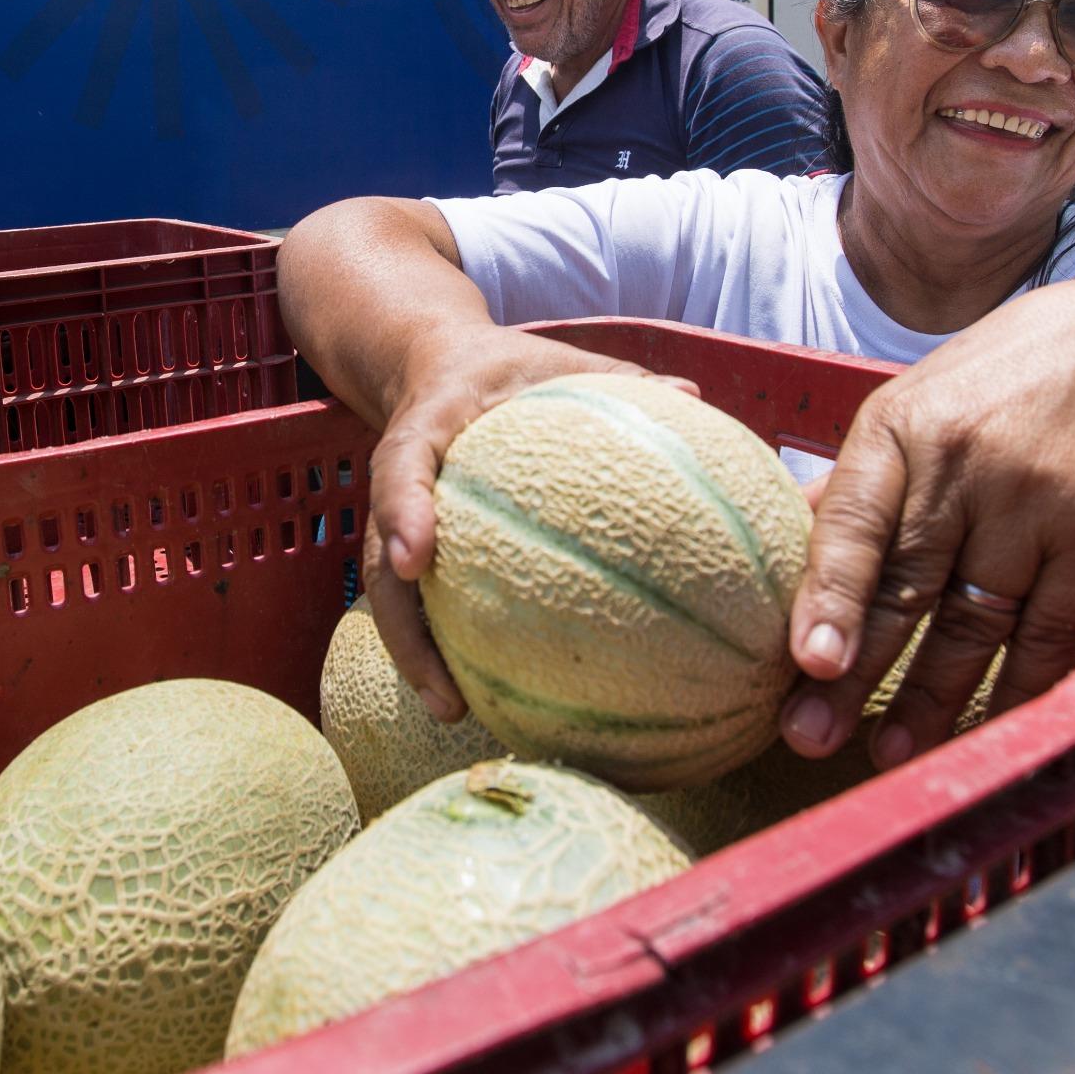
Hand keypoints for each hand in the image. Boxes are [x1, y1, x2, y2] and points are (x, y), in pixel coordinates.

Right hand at [365, 325, 699, 720]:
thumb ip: (616, 378)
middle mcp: (402, 484)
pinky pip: (420, 602)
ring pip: (392, 597)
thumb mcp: (555, 361)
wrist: (438, 369)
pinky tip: (486, 692)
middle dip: (406, 630)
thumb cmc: (509, 370)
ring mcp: (399, 523)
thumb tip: (692, 396)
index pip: (401, 466)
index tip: (416, 558)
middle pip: (382, 563)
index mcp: (424, 428)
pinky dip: (442, 646)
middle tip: (444, 689)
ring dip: (417, 658)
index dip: (403, 511)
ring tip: (455, 712)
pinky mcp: (411, 547)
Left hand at [779, 275, 1074, 767]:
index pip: (855, 518)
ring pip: (975, 624)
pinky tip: (987, 728)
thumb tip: (783, 537)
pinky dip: (1018, 688)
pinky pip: (1052, 634)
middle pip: (908, 587)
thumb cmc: (1015, 378)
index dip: (827, 593)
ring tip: (892, 754)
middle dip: (858, 672)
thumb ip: (864, 479)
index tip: (809, 662)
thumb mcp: (925, 400)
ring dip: (933, 699)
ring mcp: (1042, 504)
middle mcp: (970, 464)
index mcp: (904, 426)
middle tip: (811, 738)